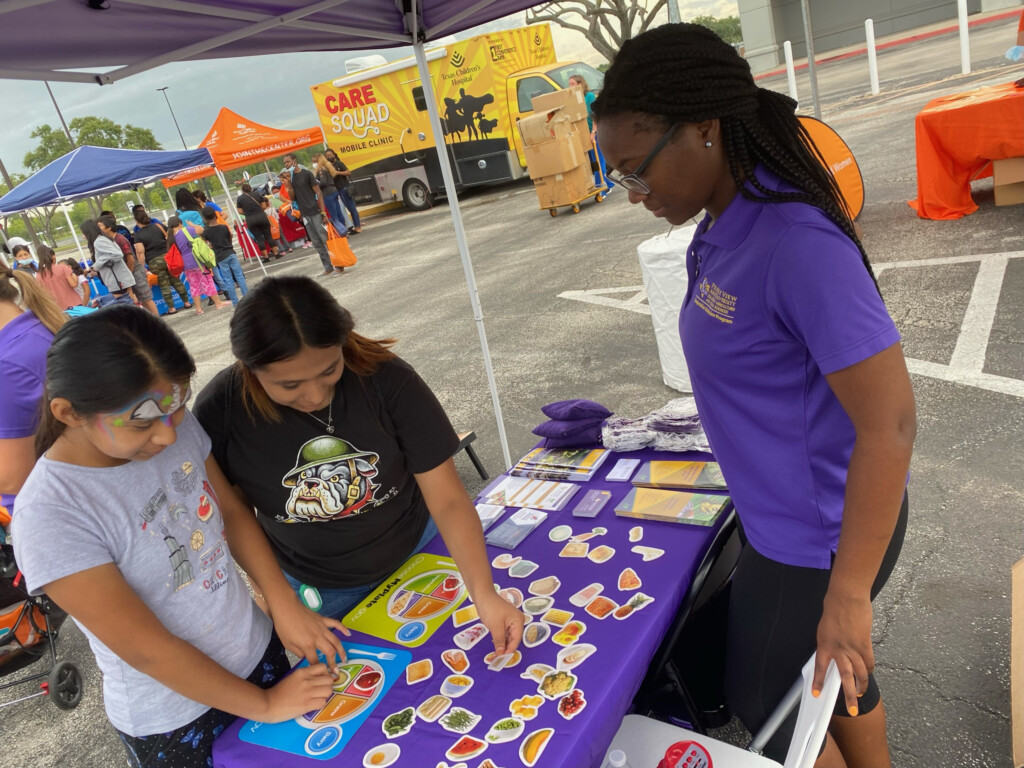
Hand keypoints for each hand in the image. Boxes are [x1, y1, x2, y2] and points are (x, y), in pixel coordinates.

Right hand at [261, 663, 334, 722]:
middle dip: (327, 686)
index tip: (321, 680)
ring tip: (317, 698)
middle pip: (329, 680)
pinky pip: (323, 702)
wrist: (268, 704)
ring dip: (325, 695)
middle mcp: (306, 680)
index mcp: (302, 672)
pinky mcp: (307, 704)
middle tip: (320, 691)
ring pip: (328, 691)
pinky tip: (313, 705)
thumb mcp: (292, 678)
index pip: (323, 667)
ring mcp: (307, 692)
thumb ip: (305, 676)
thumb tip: (319, 678)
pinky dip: (320, 704)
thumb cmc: (279, 692)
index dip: (325, 674)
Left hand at [269, 595, 349, 671]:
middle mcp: (317, 637)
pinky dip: (343, 629)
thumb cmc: (284, 626)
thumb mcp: (287, 644)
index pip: (315, 660)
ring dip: (341, 650)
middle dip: (333, 663)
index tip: (322, 674)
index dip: (318, 668)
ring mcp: (322, 628)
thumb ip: (298, 652)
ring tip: (345, 658)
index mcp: (307, 644)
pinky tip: (348, 634)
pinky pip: (336, 624)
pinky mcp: (323, 620)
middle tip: (336, 670)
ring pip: (335, 641)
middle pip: (329, 652)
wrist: (286, 608)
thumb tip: (306, 656)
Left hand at [475, 591, 524, 655]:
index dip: (509, 650)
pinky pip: (504, 632)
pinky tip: (495, 644)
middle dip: (505, 648)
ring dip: (502, 644)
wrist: (482, 595)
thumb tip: (501, 654)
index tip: (501, 659)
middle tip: (497, 658)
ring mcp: (511, 621)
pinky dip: (500, 638)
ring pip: (508, 637)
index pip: (516, 640)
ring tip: (495, 653)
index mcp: (518, 621)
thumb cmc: (490, 608)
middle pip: (513, 639)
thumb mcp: (495, 627)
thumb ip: (499, 641)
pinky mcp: (504, 621)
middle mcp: (517, 621)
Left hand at [813, 587, 873, 714]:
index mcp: (824, 644)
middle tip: (852, 709)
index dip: (818, 682)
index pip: (820, 667)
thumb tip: (837, 654)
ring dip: (862, 685)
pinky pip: (868, 662)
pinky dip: (869, 670)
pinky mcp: (865, 644)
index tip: (817, 694)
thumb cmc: (834, 608)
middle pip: (845, 677)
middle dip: (848, 695)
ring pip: (860, 673)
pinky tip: (868, 674)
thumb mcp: (826, 628)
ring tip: (861, 693)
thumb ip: (830, 643)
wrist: (847, 597)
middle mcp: (838, 649)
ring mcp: (852, 647)